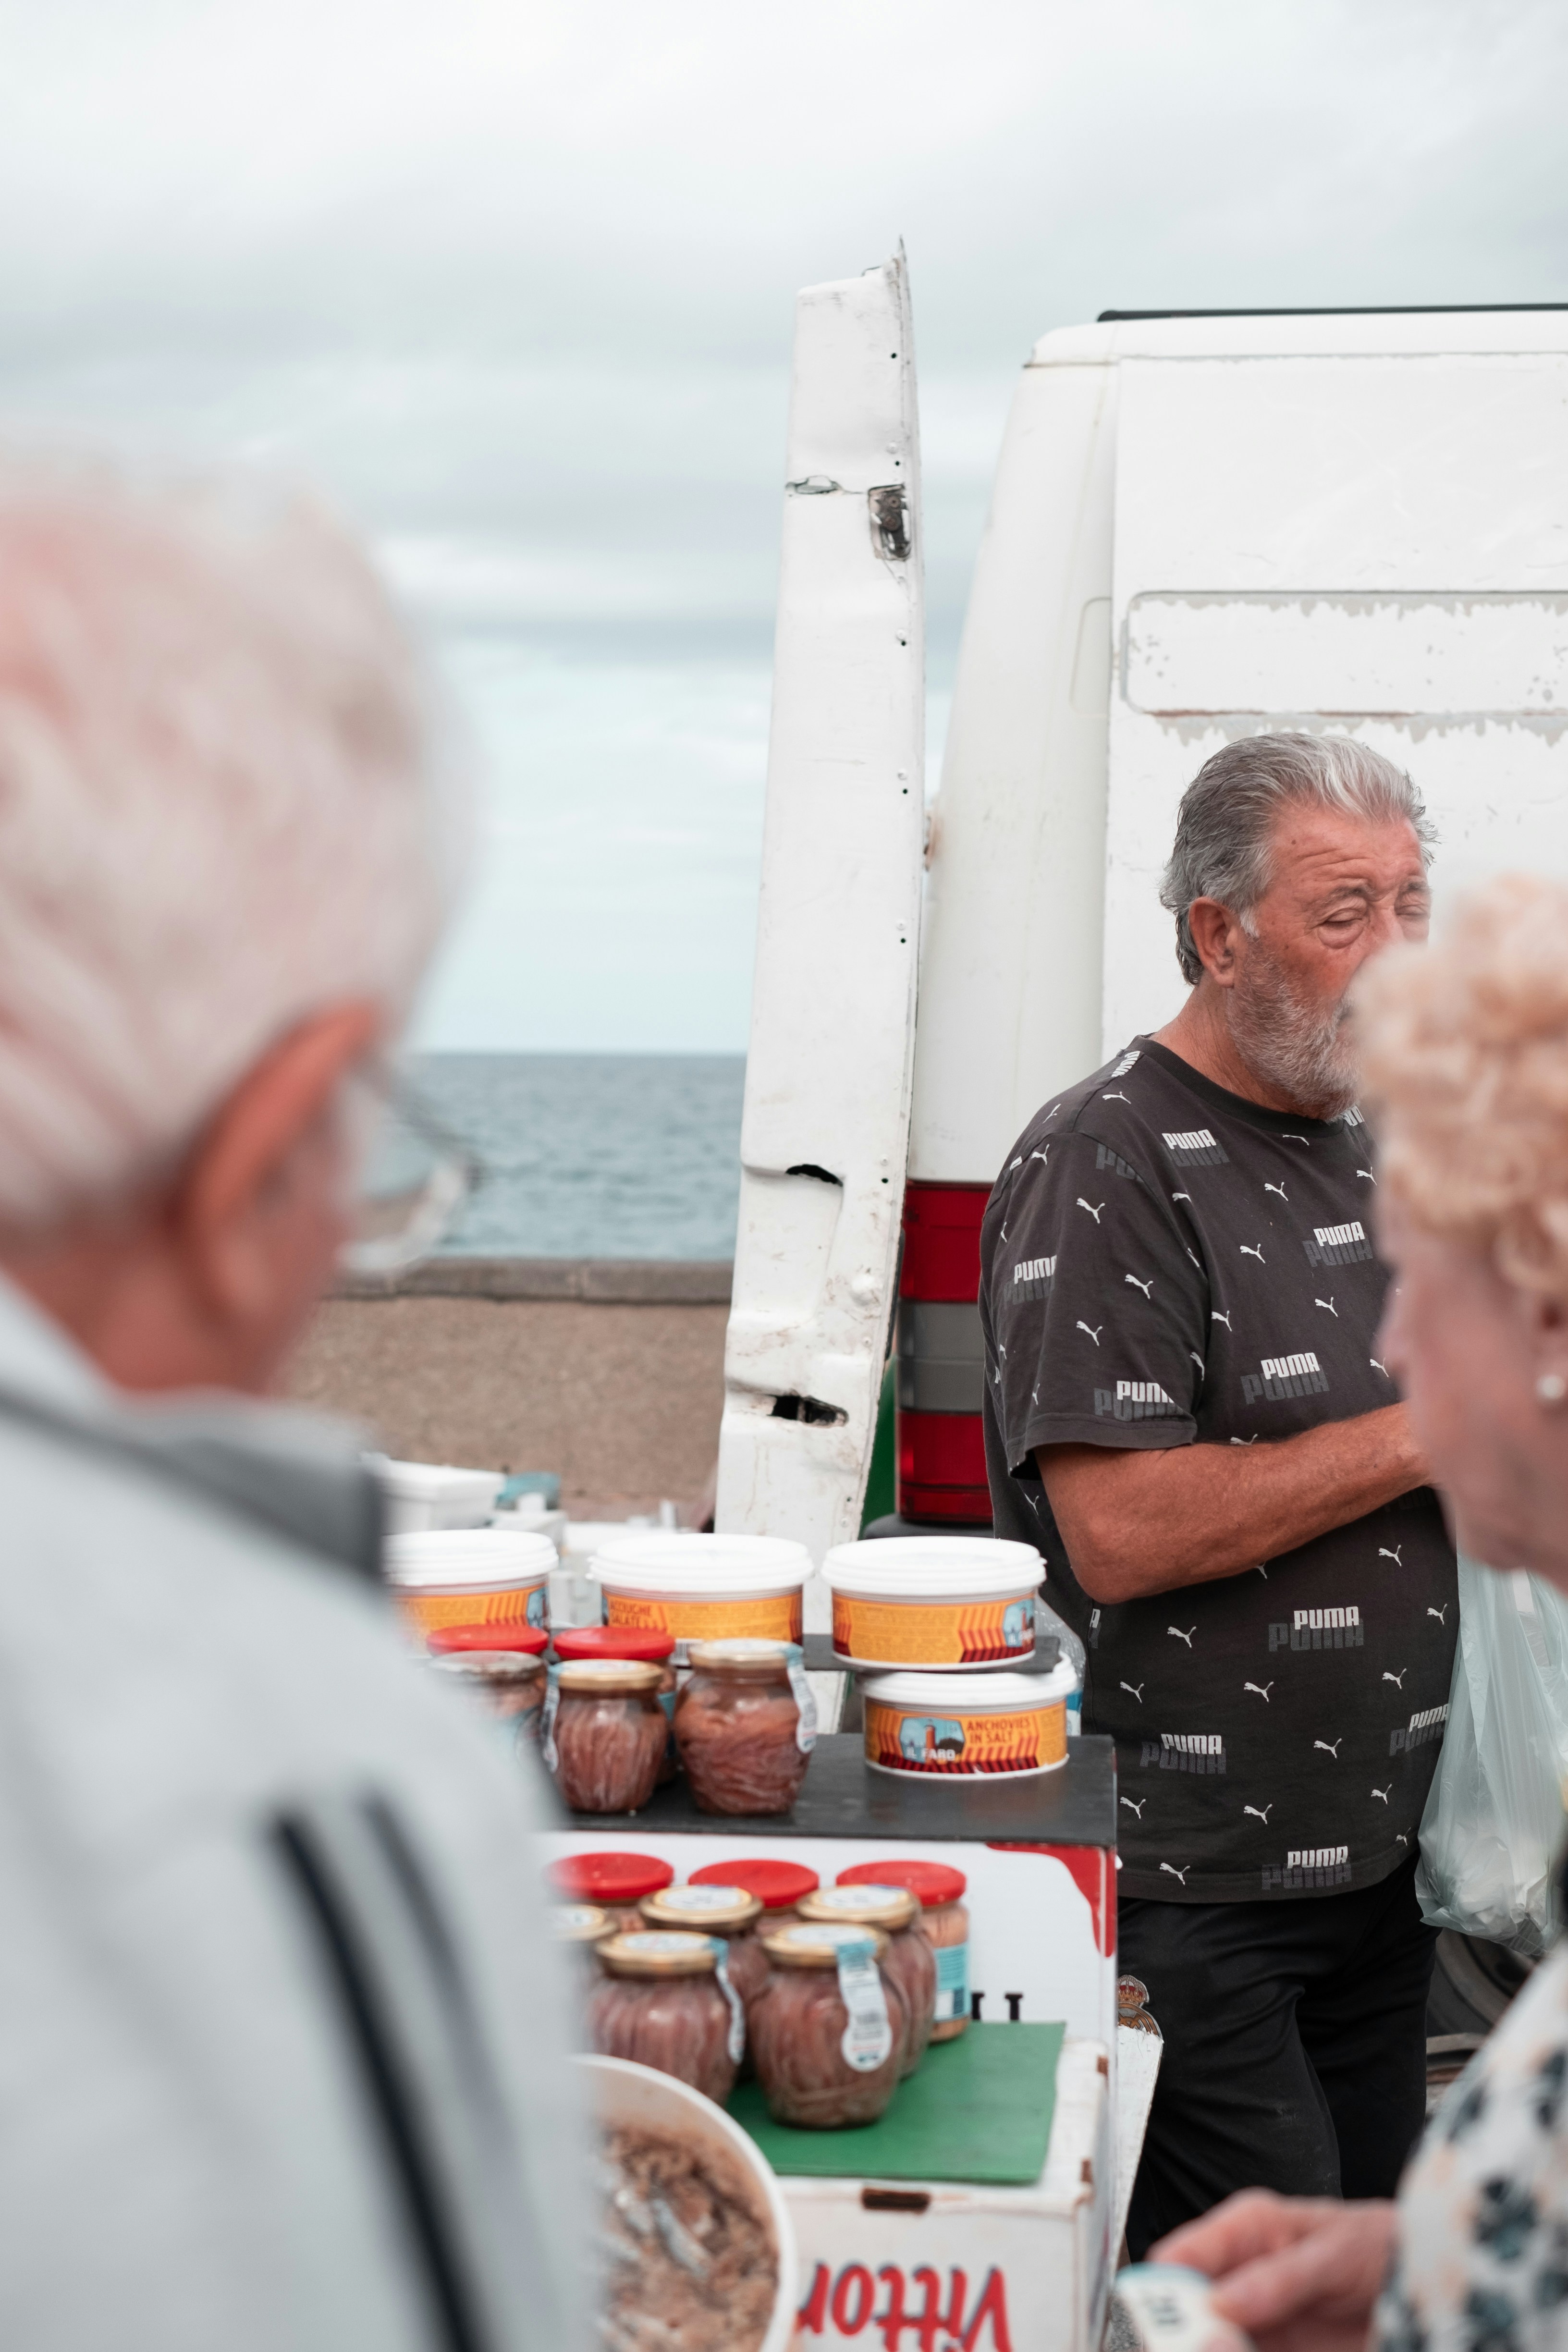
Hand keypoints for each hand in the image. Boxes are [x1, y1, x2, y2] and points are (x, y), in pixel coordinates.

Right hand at [1153, 2189, 1397, 2351]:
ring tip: (1245, 2348)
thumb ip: (1279, 2277)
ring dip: (1217, 2347)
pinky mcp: (1272, 2351)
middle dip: (1188, 2337)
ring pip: (1211, 2342)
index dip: (1160, 2293)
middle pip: (1185, 2314)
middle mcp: (1238, 2279)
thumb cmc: (1377, 2245)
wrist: (1421, 2281)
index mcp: (1242, 2232)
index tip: (1168, 2329)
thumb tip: (1219, 2304)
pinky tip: (1257, 2351)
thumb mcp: (1333, 2252)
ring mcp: (1254, 2322)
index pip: (1177, 2257)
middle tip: (1213, 2346)